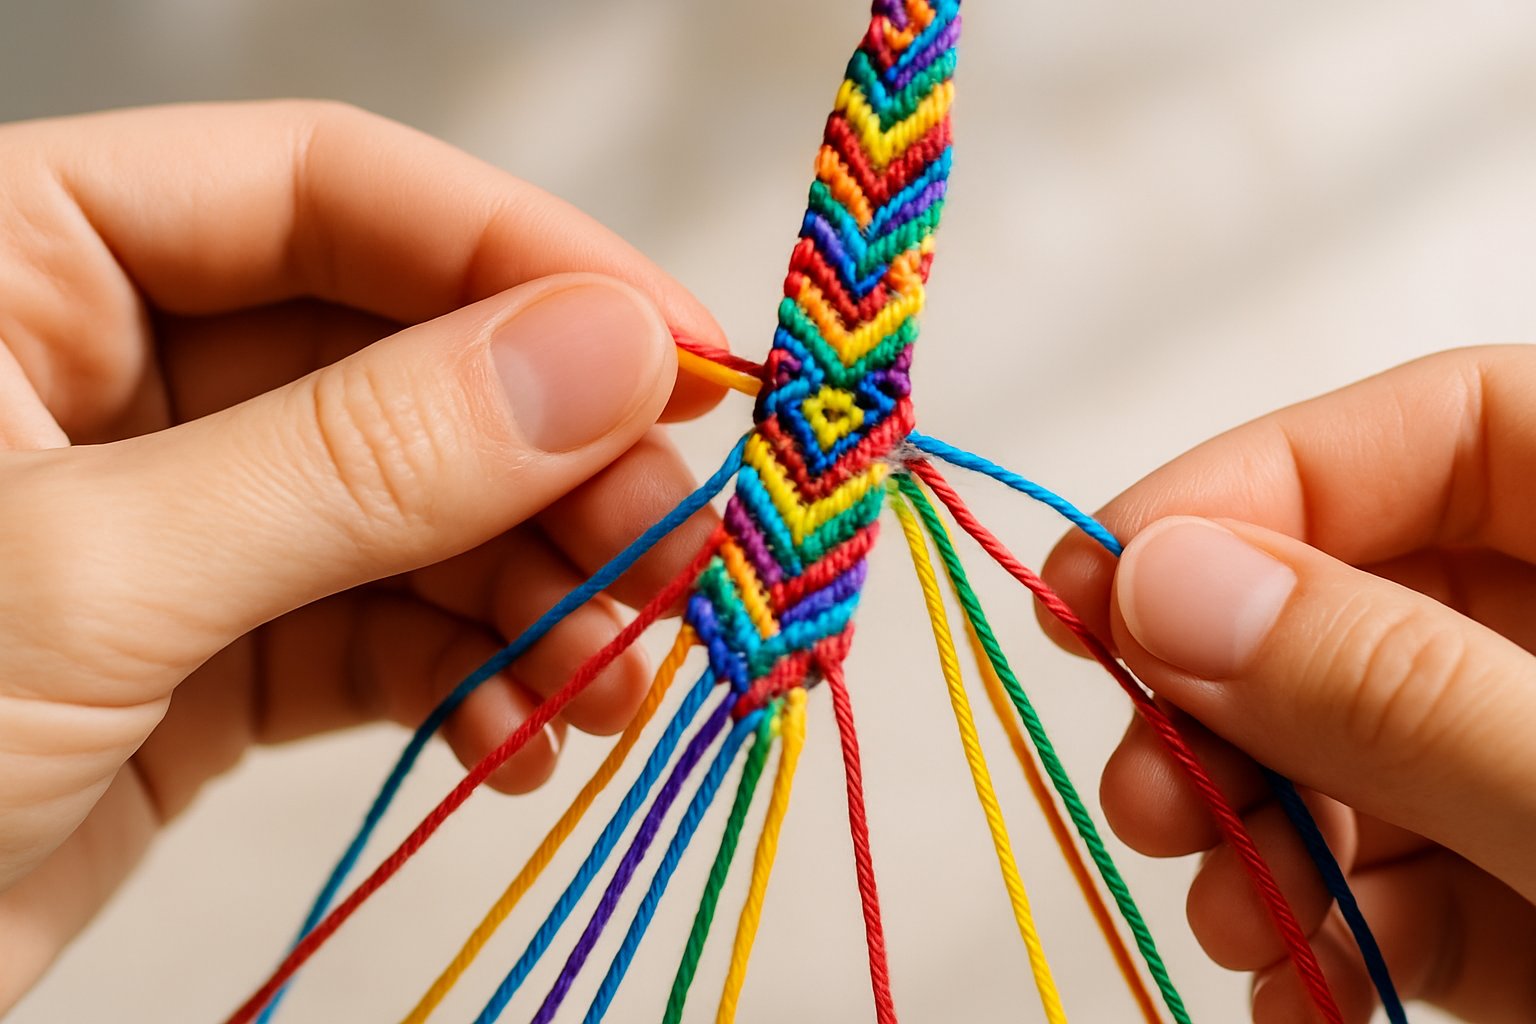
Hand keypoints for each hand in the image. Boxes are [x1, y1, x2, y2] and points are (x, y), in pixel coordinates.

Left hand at [0, 101, 726, 1006]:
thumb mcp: (97, 578)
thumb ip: (364, 460)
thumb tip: (607, 359)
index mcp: (26, 255)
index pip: (332, 193)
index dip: (525, 260)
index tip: (681, 358)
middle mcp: (111, 368)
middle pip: (405, 362)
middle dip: (555, 463)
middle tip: (676, 548)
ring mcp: (176, 518)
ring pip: (419, 512)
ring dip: (542, 589)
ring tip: (622, 671)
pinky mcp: (209, 657)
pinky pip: (386, 633)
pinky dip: (478, 679)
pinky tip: (533, 730)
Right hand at [1042, 346, 1535, 1022]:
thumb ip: (1393, 686)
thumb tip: (1158, 585)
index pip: (1433, 427)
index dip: (1249, 482)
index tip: (1098, 582)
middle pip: (1360, 600)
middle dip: (1226, 698)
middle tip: (1145, 783)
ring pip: (1355, 748)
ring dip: (1259, 831)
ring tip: (1229, 910)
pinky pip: (1405, 878)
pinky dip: (1328, 929)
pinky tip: (1293, 984)